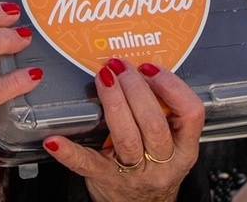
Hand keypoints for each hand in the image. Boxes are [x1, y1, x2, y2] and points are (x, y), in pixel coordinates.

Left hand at [44, 56, 203, 201]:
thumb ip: (165, 113)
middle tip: (120, 66)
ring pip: (127, 138)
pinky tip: (55, 140)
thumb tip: (141, 69)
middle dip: (136, 89)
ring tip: (103, 79)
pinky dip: (70, 151)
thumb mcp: (171, 143)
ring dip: (114, 102)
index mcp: (184, 149)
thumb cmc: (153, 167)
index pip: (192, 113)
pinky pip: (87, 164)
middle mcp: (164, 163)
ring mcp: (135, 174)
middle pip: (154, 123)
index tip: (150, 67)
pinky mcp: (106, 180)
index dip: (172, 86)